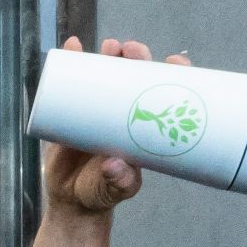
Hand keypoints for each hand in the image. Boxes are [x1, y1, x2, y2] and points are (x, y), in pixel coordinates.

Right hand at [43, 37, 191, 213]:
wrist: (71, 200)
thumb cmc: (102, 193)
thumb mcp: (115, 189)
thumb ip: (118, 181)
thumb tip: (114, 166)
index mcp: (144, 127)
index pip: (164, 93)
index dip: (173, 74)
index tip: (176, 62)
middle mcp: (123, 112)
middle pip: (135, 75)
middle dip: (138, 57)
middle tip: (133, 51)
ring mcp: (97, 109)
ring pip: (106, 73)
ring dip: (109, 55)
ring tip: (110, 47)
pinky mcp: (72, 110)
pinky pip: (72, 82)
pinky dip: (72, 62)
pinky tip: (72, 46)